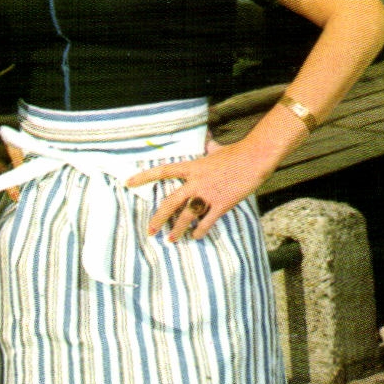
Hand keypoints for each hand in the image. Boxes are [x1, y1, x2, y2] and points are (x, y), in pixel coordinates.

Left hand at [125, 138, 279, 242]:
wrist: (254, 158)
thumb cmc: (236, 152)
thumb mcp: (216, 149)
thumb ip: (208, 148)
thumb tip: (208, 142)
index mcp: (192, 167)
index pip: (162, 171)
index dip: (144, 176)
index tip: (128, 182)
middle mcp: (195, 182)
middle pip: (170, 202)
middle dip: (159, 218)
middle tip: (150, 230)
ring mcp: (208, 194)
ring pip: (186, 216)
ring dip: (178, 230)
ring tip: (171, 240)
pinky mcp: (221, 204)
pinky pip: (207, 222)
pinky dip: (200, 230)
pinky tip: (195, 237)